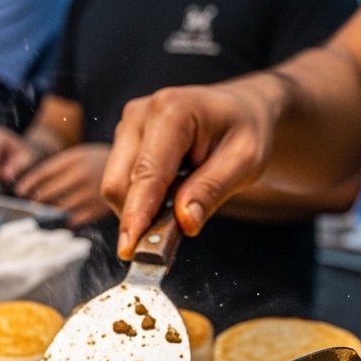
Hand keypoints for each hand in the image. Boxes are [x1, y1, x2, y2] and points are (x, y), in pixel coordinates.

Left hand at [15, 144, 111, 227]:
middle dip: (36, 201)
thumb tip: (31, 188)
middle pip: (48, 191)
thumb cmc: (101, 163)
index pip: (43, 172)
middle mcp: (80, 174)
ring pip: (60, 207)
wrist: (135, 168)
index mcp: (74, 158)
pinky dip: (66, 221)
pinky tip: (63, 221)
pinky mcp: (99, 208)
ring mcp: (90, 192)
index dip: (29, 183)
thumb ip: (60, 169)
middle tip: (28, 207)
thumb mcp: (81, 157)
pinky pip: (75, 219)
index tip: (19, 191)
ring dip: (49, 213)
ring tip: (42, 216)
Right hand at [100, 79, 287, 257]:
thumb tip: (184, 222)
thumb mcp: (245, 161)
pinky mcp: (124, 141)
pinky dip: (139, 202)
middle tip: (169, 238)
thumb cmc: (244, 131)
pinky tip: (167, 197)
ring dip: (140, 210)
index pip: (145, 174)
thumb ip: (212, 190)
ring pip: (115, 187)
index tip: (130, 249)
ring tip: (177, 206)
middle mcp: (141, 114)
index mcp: (171, 111)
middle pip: (118, 183)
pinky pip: (120, 183)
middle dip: (138, 217)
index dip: (136, 215)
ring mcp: (128, 126)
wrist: (239, 111)